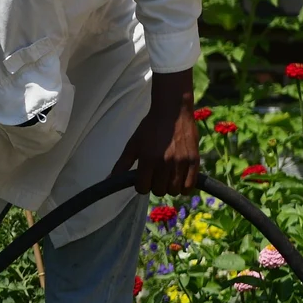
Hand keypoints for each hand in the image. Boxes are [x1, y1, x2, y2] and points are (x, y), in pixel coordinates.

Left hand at [115, 69, 199, 195]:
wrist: (173, 111)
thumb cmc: (150, 128)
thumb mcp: (133, 144)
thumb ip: (122, 164)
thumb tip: (108, 180)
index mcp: (147, 159)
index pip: (143, 188)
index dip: (142, 185)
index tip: (144, 178)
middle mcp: (165, 163)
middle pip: (159, 191)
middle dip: (155, 186)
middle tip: (156, 176)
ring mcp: (181, 162)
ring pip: (174, 190)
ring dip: (169, 187)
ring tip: (168, 177)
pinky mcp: (194, 161)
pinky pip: (189, 186)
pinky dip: (184, 187)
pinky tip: (179, 180)